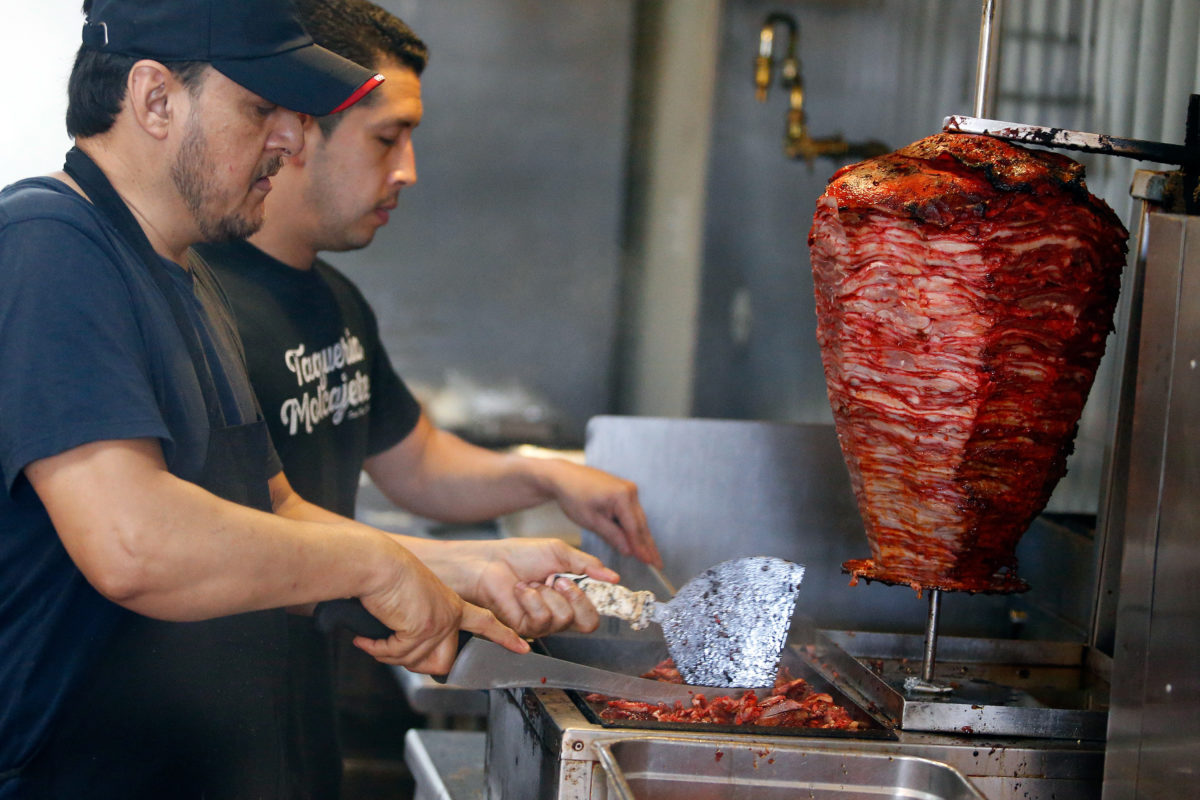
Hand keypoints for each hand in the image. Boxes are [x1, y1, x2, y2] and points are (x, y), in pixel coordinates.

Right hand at [353, 542, 527, 671]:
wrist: (377, 564)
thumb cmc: (387, 577)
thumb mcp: (414, 601)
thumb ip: (423, 623)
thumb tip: (412, 643)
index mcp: (451, 605)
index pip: (486, 623)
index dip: (503, 637)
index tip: (522, 648)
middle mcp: (450, 614)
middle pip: (443, 663)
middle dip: (414, 662)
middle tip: (394, 646)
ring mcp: (438, 622)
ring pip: (416, 662)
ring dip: (390, 654)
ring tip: (378, 635)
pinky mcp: (423, 628)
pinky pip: (399, 655)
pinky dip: (379, 650)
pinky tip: (368, 638)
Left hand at [422, 538, 619, 638]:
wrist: (489, 561)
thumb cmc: (519, 556)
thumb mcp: (560, 553)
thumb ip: (588, 566)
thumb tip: (614, 577)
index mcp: (570, 598)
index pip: (596, 612)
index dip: (604, 602)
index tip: (603, 586)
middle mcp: (559, 614)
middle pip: (588, 624)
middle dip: (577, 598)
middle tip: (560, 580)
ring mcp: (542, 622)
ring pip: (564, 619)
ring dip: (548, 594)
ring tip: (534, 581)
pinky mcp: (524, 627)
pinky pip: (541, 620)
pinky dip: (533, 599)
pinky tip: (522, 589)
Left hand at [541, 460, 661, 567]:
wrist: (564, 477)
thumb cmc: (574, 496)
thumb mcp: (592, 521)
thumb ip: (613, 536)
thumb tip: (629, 551)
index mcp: (622, 496)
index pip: (635, 528)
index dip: (643, 548)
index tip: (650, 564)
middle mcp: (630, 490)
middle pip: (641, 524)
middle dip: (649, 545)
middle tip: (658, 564)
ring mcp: (628, 489)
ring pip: (638, 519)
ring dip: (643, 537)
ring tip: (651, 556)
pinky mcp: (624, 490)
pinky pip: (632, 512)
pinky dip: (634, 527)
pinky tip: (638, 540)